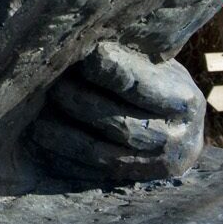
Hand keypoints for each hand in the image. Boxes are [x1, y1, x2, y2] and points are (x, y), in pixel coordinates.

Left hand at [32, 43, 203, 183]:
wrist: (182, 131)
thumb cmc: (161, 83)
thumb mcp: (158, 66)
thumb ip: (131, 60)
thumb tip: (86, 41)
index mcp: (184, 103)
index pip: (141, 88)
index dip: (111, 71)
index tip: (85, 55)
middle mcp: (176, 140)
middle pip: (118, 123)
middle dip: (80, 102)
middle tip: (52, 84)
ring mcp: (154, 167)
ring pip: (101, 153)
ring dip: (64, 135)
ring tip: (37, 116)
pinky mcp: (132, 183)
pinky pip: (92, 174)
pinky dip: (64, 158)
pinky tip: (43, 142)